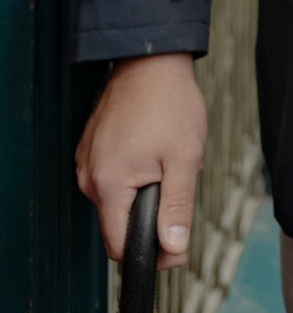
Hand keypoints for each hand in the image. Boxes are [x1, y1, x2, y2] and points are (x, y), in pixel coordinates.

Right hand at [76, 52, 205, 266]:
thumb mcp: (184, 158)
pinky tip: (151, 150)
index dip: (150, 251)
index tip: (176, 244)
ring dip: (143, 192)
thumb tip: (173, 249)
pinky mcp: (91, 151)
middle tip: (177, 181)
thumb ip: (177, 208)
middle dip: (150, 215)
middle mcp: (89, 178)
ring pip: (118, 201)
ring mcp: (87, 163)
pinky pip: (113, 179)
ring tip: (164, 159)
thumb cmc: (169, 104)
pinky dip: (133, 174)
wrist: (151, 61)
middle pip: (119, 223)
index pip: (120, 246)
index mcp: (108, 185)